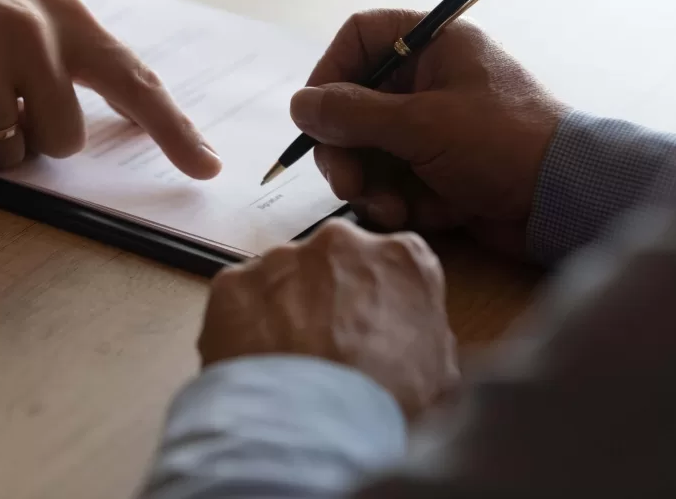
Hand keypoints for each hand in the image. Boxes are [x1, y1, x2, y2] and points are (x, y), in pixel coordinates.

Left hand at [199, 218, 458, 417]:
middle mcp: (341, 243)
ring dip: (284, 310)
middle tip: (324, 347)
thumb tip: (412, 338)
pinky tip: (255, 366)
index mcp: (403, 258)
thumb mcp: (441, 374)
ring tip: (286, 365)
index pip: (392, 263)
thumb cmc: (386, 407)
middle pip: (334, 262)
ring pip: (283, 278)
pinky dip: (244, 326)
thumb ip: (426, 334)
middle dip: (328, 296)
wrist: (313, 432)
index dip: (378, 298)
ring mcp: (283, 258)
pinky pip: (240, 299)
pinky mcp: (234, 282)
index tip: (369, 327)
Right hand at [289, 9, 566, 255]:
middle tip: (345, 182)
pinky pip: (396, 181)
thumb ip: (353, 114)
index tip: (314, 116)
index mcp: (433, 46)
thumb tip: (298, 104)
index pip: (360, 39)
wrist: (566, 201)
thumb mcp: (422, 124)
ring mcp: (433, 129)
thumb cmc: (500, 143)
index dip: (329, 72)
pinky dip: (398, 201)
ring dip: (370, 183)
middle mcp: (429, 82)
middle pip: (355, 104)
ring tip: (386, 208)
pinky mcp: (439, 171)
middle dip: (345, 148)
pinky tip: (414, 216)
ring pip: (371, 150)